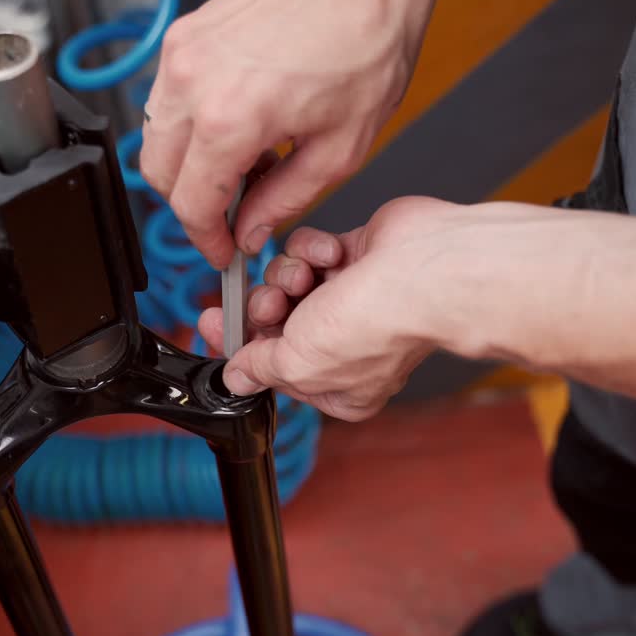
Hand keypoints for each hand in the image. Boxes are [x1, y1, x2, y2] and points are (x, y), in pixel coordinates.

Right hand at [140, 0, 445, 267]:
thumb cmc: (366, 37)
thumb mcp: (341, 146)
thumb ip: (285, 200)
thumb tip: (252, 230)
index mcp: (231, 118)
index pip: (190, 206)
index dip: (208, 241)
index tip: (225, 252)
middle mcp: (193, 83)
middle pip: (160, 176)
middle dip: (193, 207)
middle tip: (237, 216)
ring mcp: (182, 53)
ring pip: (155, 137)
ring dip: (190, 166)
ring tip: (248, 167)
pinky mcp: (185, 34)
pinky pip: (167, 100)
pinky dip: (191, 127)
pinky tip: (240, 128)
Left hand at [197, 196, 459, 419]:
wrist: (423, 268)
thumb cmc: (375, 323)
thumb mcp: (298, 362)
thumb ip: (261, 368)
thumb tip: (237, 378)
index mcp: (338, 387)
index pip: (272, 367)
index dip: (239, 344)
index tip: (213, 321)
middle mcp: (345, 346)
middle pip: (276, 323)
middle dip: (266, 306)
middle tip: (272, 302)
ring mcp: (352, 299)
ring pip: (289, 282)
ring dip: (289, 274)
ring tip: (306, 276)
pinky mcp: (356, 258)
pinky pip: (309, 250)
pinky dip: (312, 249)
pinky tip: (330, 255)